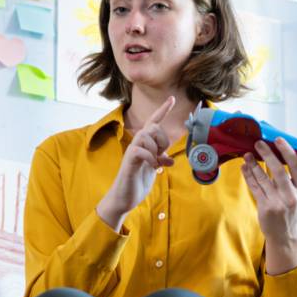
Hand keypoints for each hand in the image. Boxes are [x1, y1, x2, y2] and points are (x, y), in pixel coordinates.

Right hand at [96, 96, 176, 230]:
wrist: (125, 198)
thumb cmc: (137, 182)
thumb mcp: (153, 168)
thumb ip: (160, 159)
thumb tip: (170, 159)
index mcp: (144, 144)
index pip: (153, 122)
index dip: (162, 110)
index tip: (172, 98)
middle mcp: (137, 144)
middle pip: (153, 127)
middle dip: (162, 139)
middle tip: (162, 154)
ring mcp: (132, 152)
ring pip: (146, 135)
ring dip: (155, 148)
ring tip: (156, 162)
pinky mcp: (129, 161)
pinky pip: (140, 150)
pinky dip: (150, 158)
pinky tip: (153, 166)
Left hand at [244, 137, 296, 274]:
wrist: (285, 235)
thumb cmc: (290, 211)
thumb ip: (291, 178)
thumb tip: (278, 154)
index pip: (296, 166)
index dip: (287, 151)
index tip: (278, 140)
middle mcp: (292, 196)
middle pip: (278, 170)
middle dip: (267, 154)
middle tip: (259, 143)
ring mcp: (278, 203)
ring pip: (263, 178)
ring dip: (254, 164)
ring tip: (247, 155)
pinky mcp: (265, 208)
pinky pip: (255, 188)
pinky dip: (249, 176)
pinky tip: (245, 168)